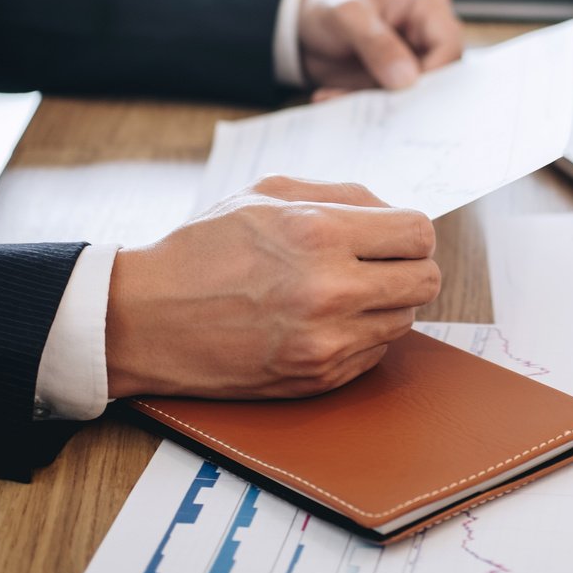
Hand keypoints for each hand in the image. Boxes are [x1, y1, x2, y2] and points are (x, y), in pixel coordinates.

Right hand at [104, 176, 439, 399]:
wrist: (146, 320)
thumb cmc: (204, 249)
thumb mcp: (268, 194)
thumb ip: (343, 195)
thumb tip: (395, 212)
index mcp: (319, 233)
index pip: (418, 233)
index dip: (409, 232)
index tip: (391, 236)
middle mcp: (330, 291)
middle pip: (426, 281)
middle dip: (408, 267)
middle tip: (377, 264)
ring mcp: (326, 342)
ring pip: (405, 320)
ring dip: (385, 303)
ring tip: (341, 291)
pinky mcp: (319, 378)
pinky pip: (376, 353)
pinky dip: (362, 336)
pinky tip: (322, 321)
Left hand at [296, 0, 462, 99]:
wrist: (298, 24)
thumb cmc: (326, 4)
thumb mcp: (347, 15)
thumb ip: (377, 44)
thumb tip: (407, 79)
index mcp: (428, 5)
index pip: (449, 47)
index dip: (433, 73)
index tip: (402, 91)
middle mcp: (427, 33)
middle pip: (440, 75)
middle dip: (405, 94)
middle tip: (373, 104)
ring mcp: (412, 59)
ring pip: (415, 94)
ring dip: (380, 103)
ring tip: (339, 97)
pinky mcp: (395, 81)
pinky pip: (392, 102)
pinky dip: (366, 105)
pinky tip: (334, 97)